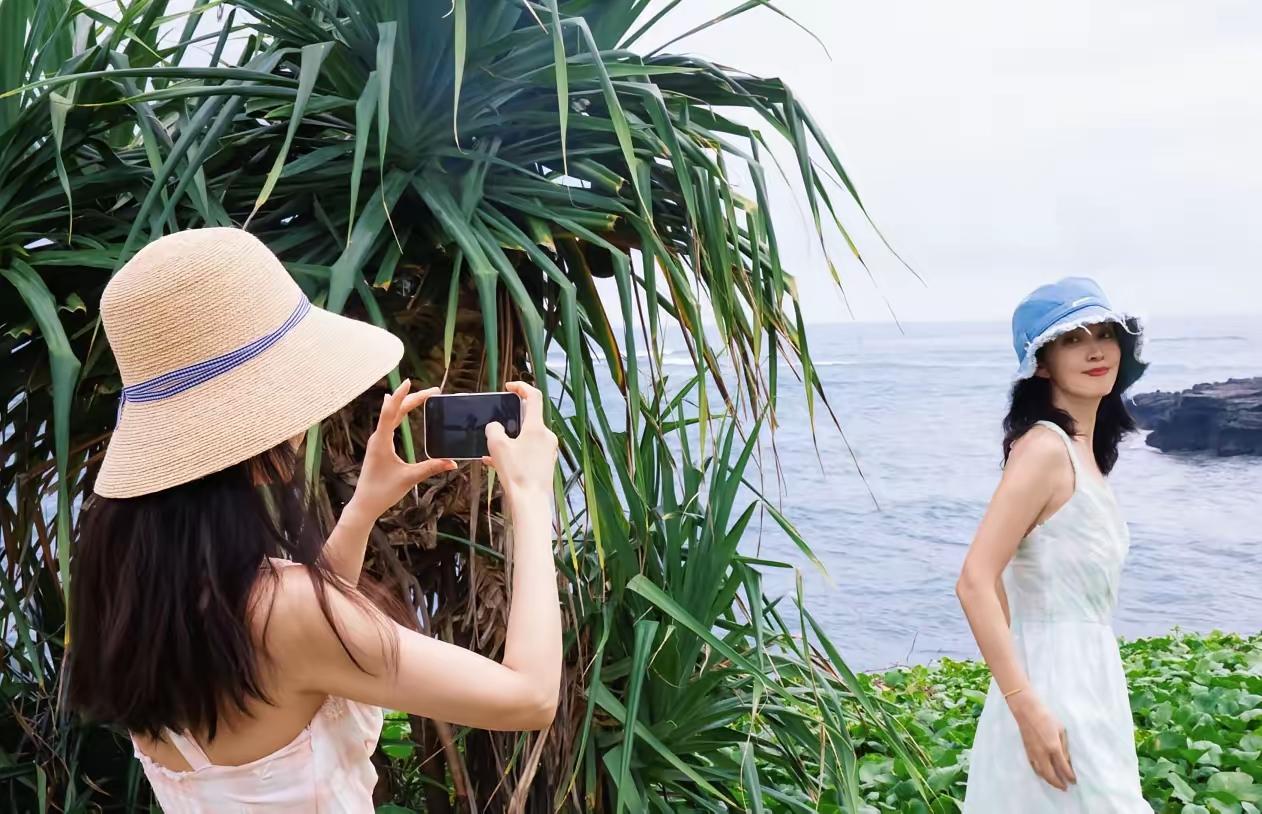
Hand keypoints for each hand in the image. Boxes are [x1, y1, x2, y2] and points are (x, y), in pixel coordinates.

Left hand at [349, 380, 456, 519]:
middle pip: (395, 411)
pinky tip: (398, 407)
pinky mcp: (379, 446)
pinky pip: (389, 423)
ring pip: (392, 416)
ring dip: (406, 404)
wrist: (365, 504)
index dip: (402, 396)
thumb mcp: (410, 478)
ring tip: (421, 394)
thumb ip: (431, 468)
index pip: (391, 412)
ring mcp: (377, 441)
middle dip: (413, 398)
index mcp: (381, 441)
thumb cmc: (382, 492)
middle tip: (433, 390)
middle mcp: (377, 437)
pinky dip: (398, 413)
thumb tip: (453, 463)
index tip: (409, 381)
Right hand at [481, 381, 557, 502]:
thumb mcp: (497, 445)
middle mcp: (547, 437)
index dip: (521, 387)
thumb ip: (494, 429)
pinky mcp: (546, 464)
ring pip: (527, 438)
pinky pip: (528, 452)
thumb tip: (496, 427)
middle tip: (497, 424)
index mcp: (537, 427)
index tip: (509, 387)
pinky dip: (514, 453)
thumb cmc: (516, 473)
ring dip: (510, 439)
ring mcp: (548, 451)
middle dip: (512, 419)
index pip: (534, 397)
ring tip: (492, 450)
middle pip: (529, 419)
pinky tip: (497, 464)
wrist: (530, 501)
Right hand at [1009, 691, 1076, 790]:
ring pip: (1041, 773)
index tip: (1074, 781)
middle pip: (1051, 774)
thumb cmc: (1047, 717)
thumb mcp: (1061, 730)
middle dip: (1058, 783)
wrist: (1027, 711)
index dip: (1069, 776)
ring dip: (1049, 781)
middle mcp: (1042, 753)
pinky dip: (1040, 774)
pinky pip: (1034, 767)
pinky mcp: (1027, 751)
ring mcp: (1033, 753)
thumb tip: (1066, 760)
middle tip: (1065, 788)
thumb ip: (1064, 746)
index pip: (1063, 767)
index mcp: (1053, 747)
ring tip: (1056, 784)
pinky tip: (1043, 775)